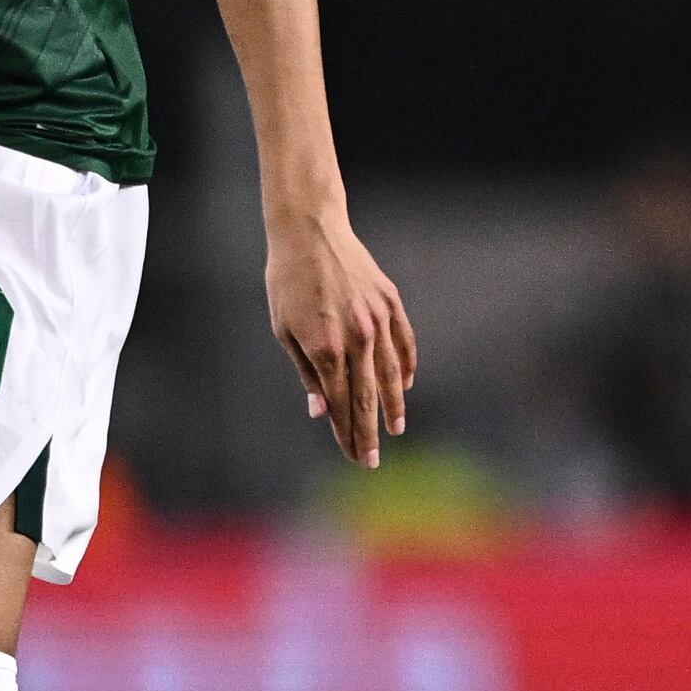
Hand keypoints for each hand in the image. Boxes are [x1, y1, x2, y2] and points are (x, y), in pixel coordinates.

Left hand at [266, 210, 417, 467]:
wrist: (309, 231)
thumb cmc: (286, 281)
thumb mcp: (283, 330)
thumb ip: (306, 373)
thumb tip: (321, 411)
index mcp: (325, 348)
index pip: (340, 404)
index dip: (347, 434)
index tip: (355, 457)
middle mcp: (356, 338)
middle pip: (367, 398)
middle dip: (369, 433)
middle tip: (373, 460)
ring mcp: (377, 320)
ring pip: (391, 374)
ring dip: (394, 405)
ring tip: (396, 428)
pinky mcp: (390, 302)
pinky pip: (404, 342)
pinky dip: (407, 366)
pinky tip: (407, 384)